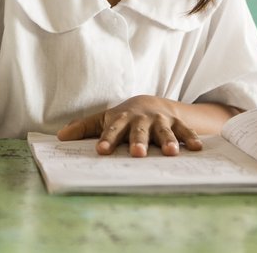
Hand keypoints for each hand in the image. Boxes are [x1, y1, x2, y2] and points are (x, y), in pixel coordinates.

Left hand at [57, 95, 202, 156]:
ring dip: (168, 141)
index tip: (101, 151)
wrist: (151, 102)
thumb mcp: (104, 119)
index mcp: (121, 119)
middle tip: (138, 153)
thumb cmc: (123, 117)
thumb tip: (60, 137)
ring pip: (164, 132)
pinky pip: (186, 131)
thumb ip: (83, 128)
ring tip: (171, 153)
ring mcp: (160, 121)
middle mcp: (141, 119)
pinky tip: (197, 148)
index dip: (107, 140)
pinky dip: (191, 139)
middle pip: (139, 131)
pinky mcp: (177, 124)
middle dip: (139, 142)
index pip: (112, 130)